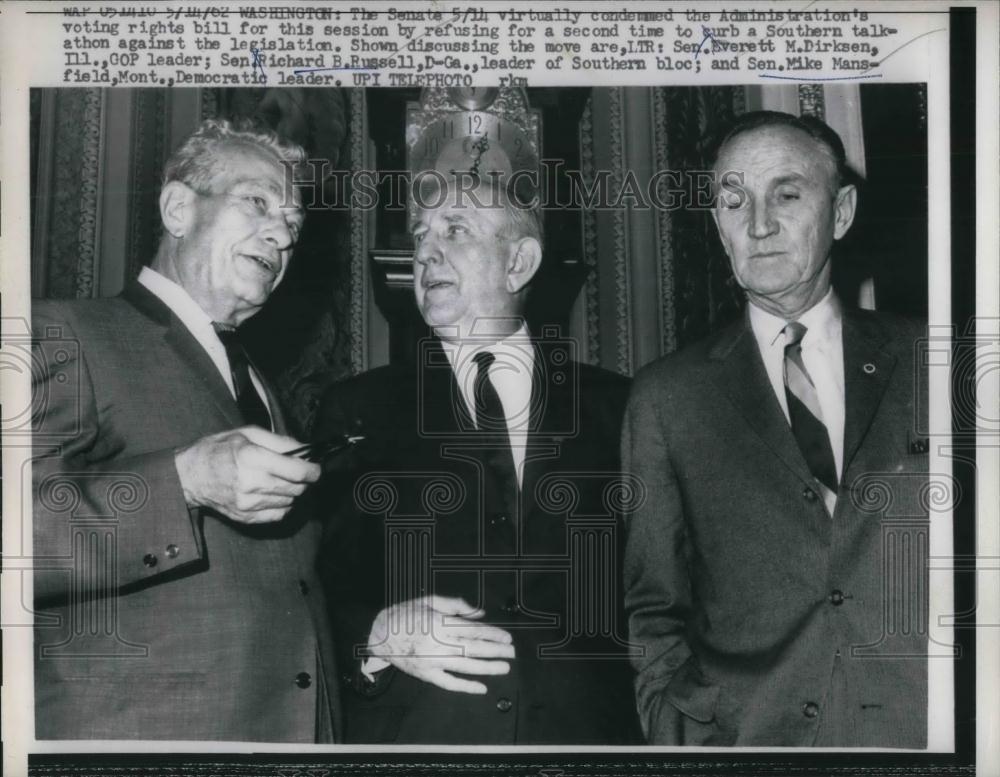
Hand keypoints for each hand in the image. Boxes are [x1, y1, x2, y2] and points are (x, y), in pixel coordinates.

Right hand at [174, 426, 320, 523]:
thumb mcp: (247, 434)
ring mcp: (248, 503)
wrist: (189, 476)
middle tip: (298, 471)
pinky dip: (283, 504)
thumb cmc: (218, 449)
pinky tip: (273, 493)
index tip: (316, 468)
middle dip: (304, 480)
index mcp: (252, 458)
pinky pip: (279, 514)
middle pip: (297, 488)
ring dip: (293, 491)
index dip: (314, 470)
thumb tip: (305, 449)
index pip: (298, 472)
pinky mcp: (246, 517)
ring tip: (281, 479)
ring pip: (290, 501)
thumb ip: (279, 441)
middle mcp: (252, 483)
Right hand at [368, 595, 514, 693]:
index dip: (493, 634)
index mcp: (440, 623)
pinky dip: (466, 686)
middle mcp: (438, 643)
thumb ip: (455, 605)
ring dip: (487, 668)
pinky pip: (448, 683)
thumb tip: (479, 613)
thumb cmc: (403, 615)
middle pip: (474, 648)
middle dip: (496, 650)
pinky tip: (481, 687)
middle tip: (512, 653)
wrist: (378, 634)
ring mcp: (432, 660)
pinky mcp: (425, 674)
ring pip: (465, 666)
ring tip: (504, 668)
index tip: (507, 637)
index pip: (473, 630)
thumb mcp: (428, 601)